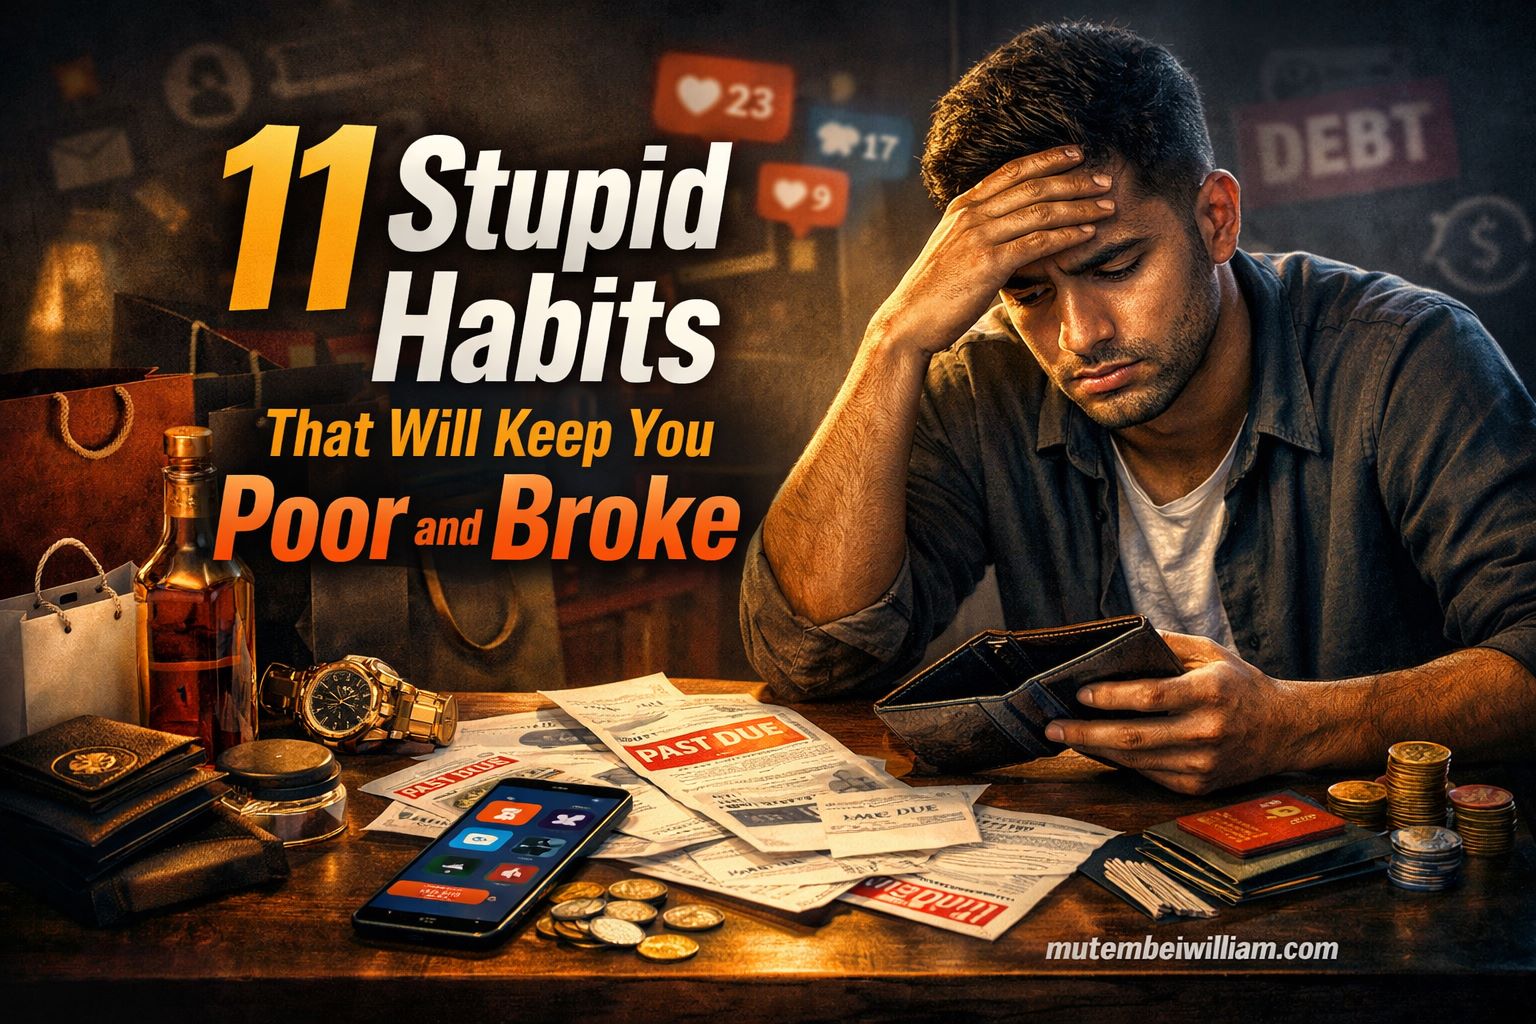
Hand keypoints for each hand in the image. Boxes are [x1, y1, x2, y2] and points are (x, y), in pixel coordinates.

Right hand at [866, 146, 1115, 354]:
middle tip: (1105, 179)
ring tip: (1107, 205)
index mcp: (962, 207)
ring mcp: (978, 237)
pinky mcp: (988, 263)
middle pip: (1032, 186)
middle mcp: (970, 215)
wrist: (908, 322)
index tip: (1076, 154)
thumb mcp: (952, 250)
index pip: (1011, 171)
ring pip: (1040, 211)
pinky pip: (1037, 242)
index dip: (1047, 159)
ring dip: (1079, 206)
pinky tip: (1088, 234)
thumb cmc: (933, 292)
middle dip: (1073, 180)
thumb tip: (1007, 232)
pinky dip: (1066, 235)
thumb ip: (978, 234)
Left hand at [1043, 632, 1305, 794]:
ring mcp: (1203, 764)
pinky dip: (1119, 761)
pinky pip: (1148, 773)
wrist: (1285, 730)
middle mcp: (1206, 732)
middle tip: (1052, 726)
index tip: (1079, 693)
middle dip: (1086, 732)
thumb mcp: (1211, 653)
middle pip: (1134, 736)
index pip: (1150, 697)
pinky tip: (1098, 749)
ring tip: (1066, 736)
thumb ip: (1166, 644)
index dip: (1111, 697)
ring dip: (1096, 749)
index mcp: (1210, 693)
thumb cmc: (1241, 685)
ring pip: (1136, 759)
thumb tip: (1118, 639)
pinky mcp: (1198, 785)